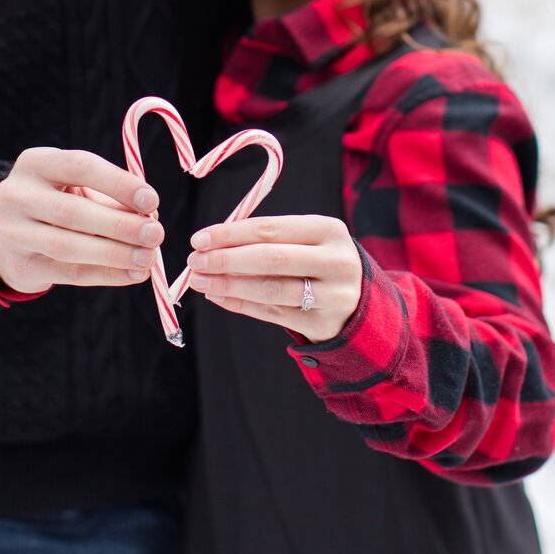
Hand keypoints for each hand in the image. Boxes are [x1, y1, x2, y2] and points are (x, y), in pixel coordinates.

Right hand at [0, 146, 162, 292]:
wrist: (9, 234)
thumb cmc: (57, 200)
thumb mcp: (76, 187)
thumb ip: (111, 198)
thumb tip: (150, 218)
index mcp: (36, 162)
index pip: (79, 166)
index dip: (118, 183)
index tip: (151, 200)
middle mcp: (17, 195)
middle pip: (71, 211)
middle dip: (119, 225)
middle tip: (155, 234)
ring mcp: (13, 232)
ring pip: (68, 246)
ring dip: (115, 254)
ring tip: (148, 258)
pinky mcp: (20, 266)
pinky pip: (68, 273)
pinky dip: (106, 275)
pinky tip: (132, 274)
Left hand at [185, 215, 362, 341]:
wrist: (360, 301)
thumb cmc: (318, 261)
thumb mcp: (306, 240)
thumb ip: (267, 238)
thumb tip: (211, 243)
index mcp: (329, 230)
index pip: (271, 229)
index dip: (231, 233)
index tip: (199, 238)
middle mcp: (336, 262)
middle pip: (271, 259)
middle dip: (226, 259)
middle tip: (195, 261)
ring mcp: (332, 296)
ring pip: (270, 290)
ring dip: (228, 284)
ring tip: (200, 280)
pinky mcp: (322, 324)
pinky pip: (272, 313)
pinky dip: (240, 304)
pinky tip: (218, 296)